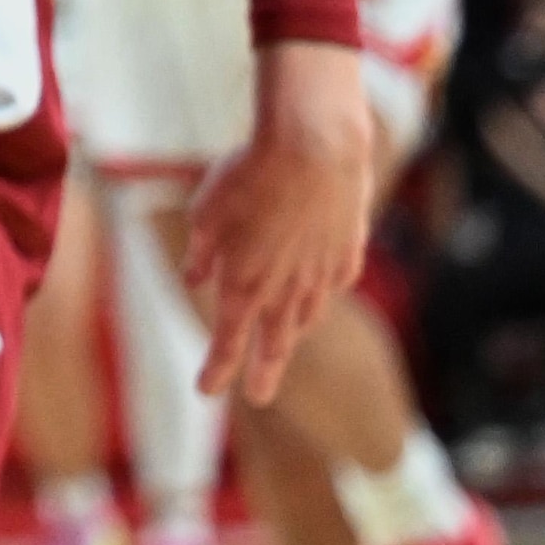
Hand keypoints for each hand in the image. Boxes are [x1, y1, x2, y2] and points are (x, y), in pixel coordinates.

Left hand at [183, 39, 377, 401]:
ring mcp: (322, 276)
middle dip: (264, 372)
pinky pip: (329, 284)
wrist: (314, 148)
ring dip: (291, 333)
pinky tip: (314, 294)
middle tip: (259, 396)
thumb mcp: (205, 211)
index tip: (205, 391)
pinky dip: (317, 293)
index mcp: (244, 283)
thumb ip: (202, 253)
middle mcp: (286, 289)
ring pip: (305, 316)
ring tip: (281, 345)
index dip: (217, 368)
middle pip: (276, 343)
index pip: (228, 340)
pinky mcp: (348, 256)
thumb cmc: (248, 174)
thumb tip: (195, 280)